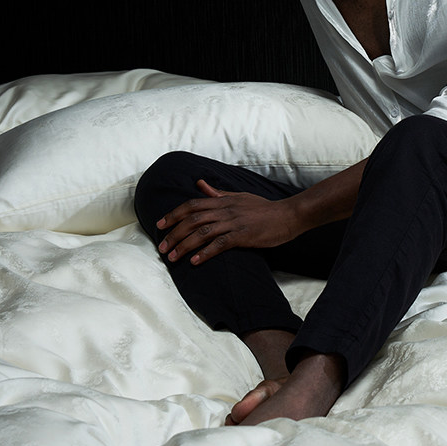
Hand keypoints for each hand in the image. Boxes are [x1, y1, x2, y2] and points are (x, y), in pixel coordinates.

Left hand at [156, 180, 298, 264]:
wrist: (287, 215)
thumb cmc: (263, 208)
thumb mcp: (238, 196)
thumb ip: (217, 193)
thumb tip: (199, 184)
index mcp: (222, 200)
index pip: (191, 205)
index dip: (173, 214)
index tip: (159, 225)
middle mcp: (225, 209)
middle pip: (192, 219)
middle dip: (174, 233)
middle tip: (162, 247)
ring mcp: (234, 222)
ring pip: (202, 232)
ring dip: (184, 245)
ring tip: (172, 258)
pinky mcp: (243, 235)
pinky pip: (220, 244)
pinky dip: (205, 252)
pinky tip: (194, 261)